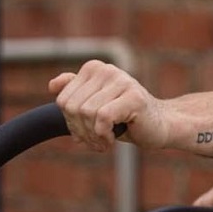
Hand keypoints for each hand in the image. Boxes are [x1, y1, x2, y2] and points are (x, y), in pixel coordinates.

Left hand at [48, 60, 166, 151]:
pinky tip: (111, 141)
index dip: (70, 123)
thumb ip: (75, 93)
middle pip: (73, 107)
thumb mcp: (95, 106)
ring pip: (87, 113)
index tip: (85, 133)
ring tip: (104, 142)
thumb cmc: (125, 118)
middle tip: (95, 142)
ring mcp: (121, 81)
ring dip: (93, 137)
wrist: (159, 126)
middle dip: (81, 131)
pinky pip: (103, 118)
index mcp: (94, 69)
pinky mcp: (134, 96)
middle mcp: (106, 69)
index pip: (63, 100)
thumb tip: (52, 85)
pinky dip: (103, 135)